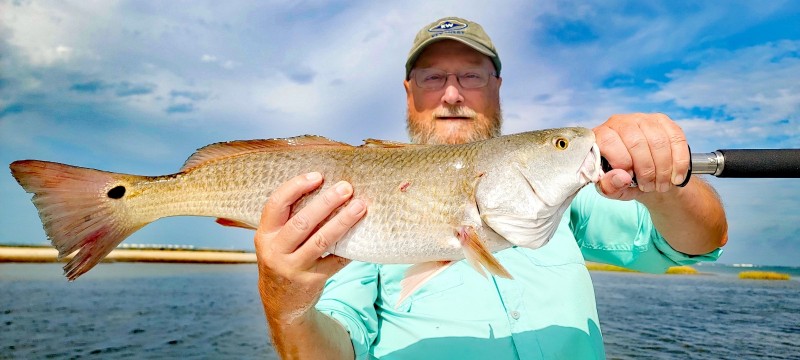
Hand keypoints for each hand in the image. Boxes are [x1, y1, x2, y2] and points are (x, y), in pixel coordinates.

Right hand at [254, 172, 366, 325]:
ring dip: (343, 221)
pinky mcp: (312, 281)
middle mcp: (275, 251)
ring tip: (361, 206)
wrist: (281, 303)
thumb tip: (323, 186)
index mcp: (264, 235)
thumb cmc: (282, 259)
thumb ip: (289, 219)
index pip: (276, 204)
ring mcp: (293, 268)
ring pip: (322, 240)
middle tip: (347, 187)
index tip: (318, 176)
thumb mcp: (275, 241)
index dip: (296, 187)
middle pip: (303, 221)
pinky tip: (363, 235)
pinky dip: (350, 248)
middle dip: (327, 202)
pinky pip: (335, 261)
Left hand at [593, 113, 689, 200]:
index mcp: (601, 135)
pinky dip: (678, 162)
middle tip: (648, 186)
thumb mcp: (612, 189)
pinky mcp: (664, 122)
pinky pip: (676, 139)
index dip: (620, 161)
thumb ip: (610, 186)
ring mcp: (644, 119)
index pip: (608, 141)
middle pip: (636, 142)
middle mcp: (621, 122)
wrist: (647, 177)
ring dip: (663, 169)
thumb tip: (622, 177)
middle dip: (646, 170)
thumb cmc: (624, 181)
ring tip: (661, 185)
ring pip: (658, 142)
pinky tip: (675, 177)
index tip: (629, 177)